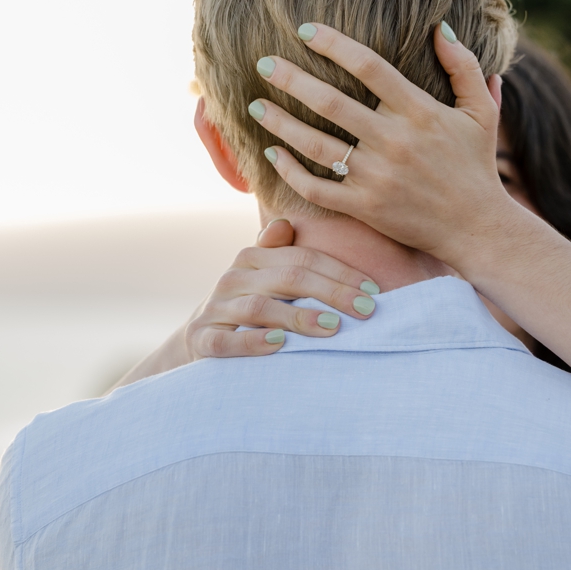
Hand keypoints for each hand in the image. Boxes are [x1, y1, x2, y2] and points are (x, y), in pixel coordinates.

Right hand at [182, 218, 381, 357]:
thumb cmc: (245, 306)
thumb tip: (285, 224)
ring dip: (299, 318)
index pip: (302, 258)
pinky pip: (227, 342)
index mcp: (252, 258)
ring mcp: (216, 309)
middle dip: (332, 293)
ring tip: (332, 327)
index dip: (339, 273)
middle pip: (288, 278)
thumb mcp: (261, 276)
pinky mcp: (203, 339)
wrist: (199, 338)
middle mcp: (233, 278)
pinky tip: (280, 345)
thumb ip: (277, 253)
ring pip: (260, 308)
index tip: (371, 291)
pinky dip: (253, 342)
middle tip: (364, 310)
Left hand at [252, 21, 508, 265]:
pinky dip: (290, 172)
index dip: (334, 44)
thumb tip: (438, 27)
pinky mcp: (363, 207)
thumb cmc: (476, 165)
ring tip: (256, 106)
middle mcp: (393, 141)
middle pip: (331, 103)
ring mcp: (375, 177)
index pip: (369, 67)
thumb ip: (463, 66)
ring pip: (316, 145)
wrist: (474, 227)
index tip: (305, 30)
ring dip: (281, 124)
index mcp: (419, 110)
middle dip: (292, 80)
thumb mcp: (481, 110)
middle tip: (264, 64)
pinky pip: (316, 189)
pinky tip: (272, 153)